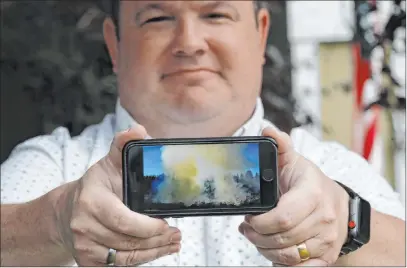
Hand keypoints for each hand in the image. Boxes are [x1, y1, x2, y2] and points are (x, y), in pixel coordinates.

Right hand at [57, 126, 180, 265]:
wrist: (68, 212)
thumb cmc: (95, 187)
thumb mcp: (108, 163)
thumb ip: (123, 146)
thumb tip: (137, 130)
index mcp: (90, 201)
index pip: (122, 220)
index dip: (148, 226)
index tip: (166, 223)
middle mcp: (84, 226)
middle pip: (128, 241)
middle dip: (157, 240)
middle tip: (176, 235)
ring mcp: (84, 247)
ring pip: (127, 256)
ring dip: (154, 252)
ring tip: (173, 244)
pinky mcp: (88, 262)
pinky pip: (120, 265)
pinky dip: (142, 260)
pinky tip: (158, 252)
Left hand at [238, 127, 349, 265]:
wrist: (339, 204)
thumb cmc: (310, 182)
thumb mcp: (294, 161)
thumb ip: (280, 146)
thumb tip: (267, 131)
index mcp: (313, 193)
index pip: (282, 217)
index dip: (260, 222)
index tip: (249, 218)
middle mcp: (324, 218)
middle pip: (282, 238)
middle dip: (257, 236)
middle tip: (248, 229)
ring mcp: (327, 240)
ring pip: (288, 256)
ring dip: (265, 250)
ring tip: (257, 238)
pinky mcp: (327, 255)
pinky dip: (282, 264)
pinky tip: (273, 251)